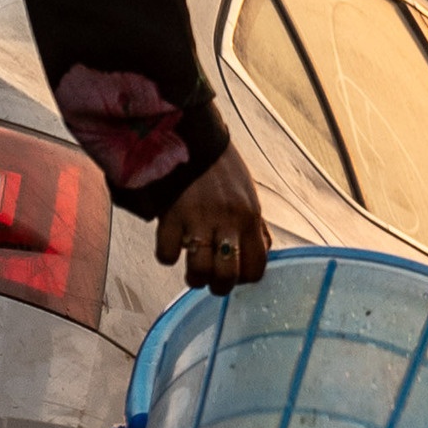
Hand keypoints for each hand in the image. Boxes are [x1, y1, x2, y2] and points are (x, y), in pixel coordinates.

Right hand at [155, 147, 271, 290]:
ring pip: (198, 271)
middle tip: (212, 280)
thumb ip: (255, 227)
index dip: (246, 278)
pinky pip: (167, 253)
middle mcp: (227, 222)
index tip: (237, 275)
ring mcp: (198, 220)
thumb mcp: (249, 197)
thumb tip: (261, 253)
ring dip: (195, 278)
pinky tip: (172, 246)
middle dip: (219, 286)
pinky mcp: (171, 216)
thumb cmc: (224, 171)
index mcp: (250, 218)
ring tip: (193, 270)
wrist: (194, 141)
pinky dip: (167, 256)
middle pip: (226, 276)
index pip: (256, 267)